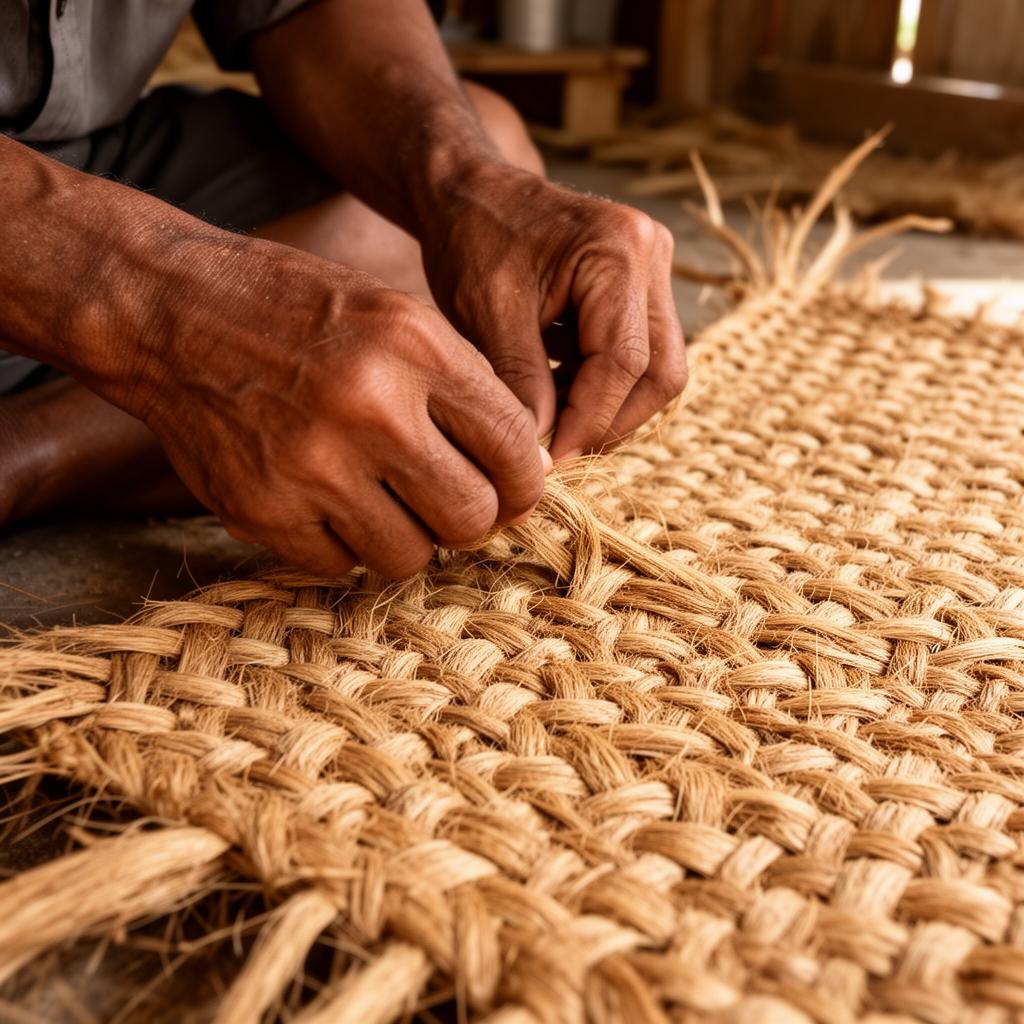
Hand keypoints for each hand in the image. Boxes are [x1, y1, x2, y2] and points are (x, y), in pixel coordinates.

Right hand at [132, 236, 545, 576]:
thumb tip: (523, 471)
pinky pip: (340, 565)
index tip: (510, 489)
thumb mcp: (397, 317)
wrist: (172, 312)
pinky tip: (330, 502)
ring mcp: (310, 466)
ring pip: (409, 556)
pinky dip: (345, 544)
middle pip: (470, 516)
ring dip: (409, 537)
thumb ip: (466, 389)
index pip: (511, 449)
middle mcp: (367, 408)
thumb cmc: (299, 313)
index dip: (523, 483)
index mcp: (414, 349)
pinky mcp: (261, 511)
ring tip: (386, 500)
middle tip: (449, 500)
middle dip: (472, 518)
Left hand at [418, 162, 686, 459]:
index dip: (591, 420)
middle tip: (560, 448)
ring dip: (610, 405)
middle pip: (662, 372)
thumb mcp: (486, 314)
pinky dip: (604, 383)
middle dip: (611, 420)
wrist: (468, 190)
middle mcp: (652, 253)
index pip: (624, 363)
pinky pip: (642, 352)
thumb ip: (521, 383)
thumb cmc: (471, 239)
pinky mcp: (643, 283)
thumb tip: (544, 451)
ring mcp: (655, 267)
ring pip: (659, 368)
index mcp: (618, 250)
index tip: (553, 457)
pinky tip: (558, 388)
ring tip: (553, 415)